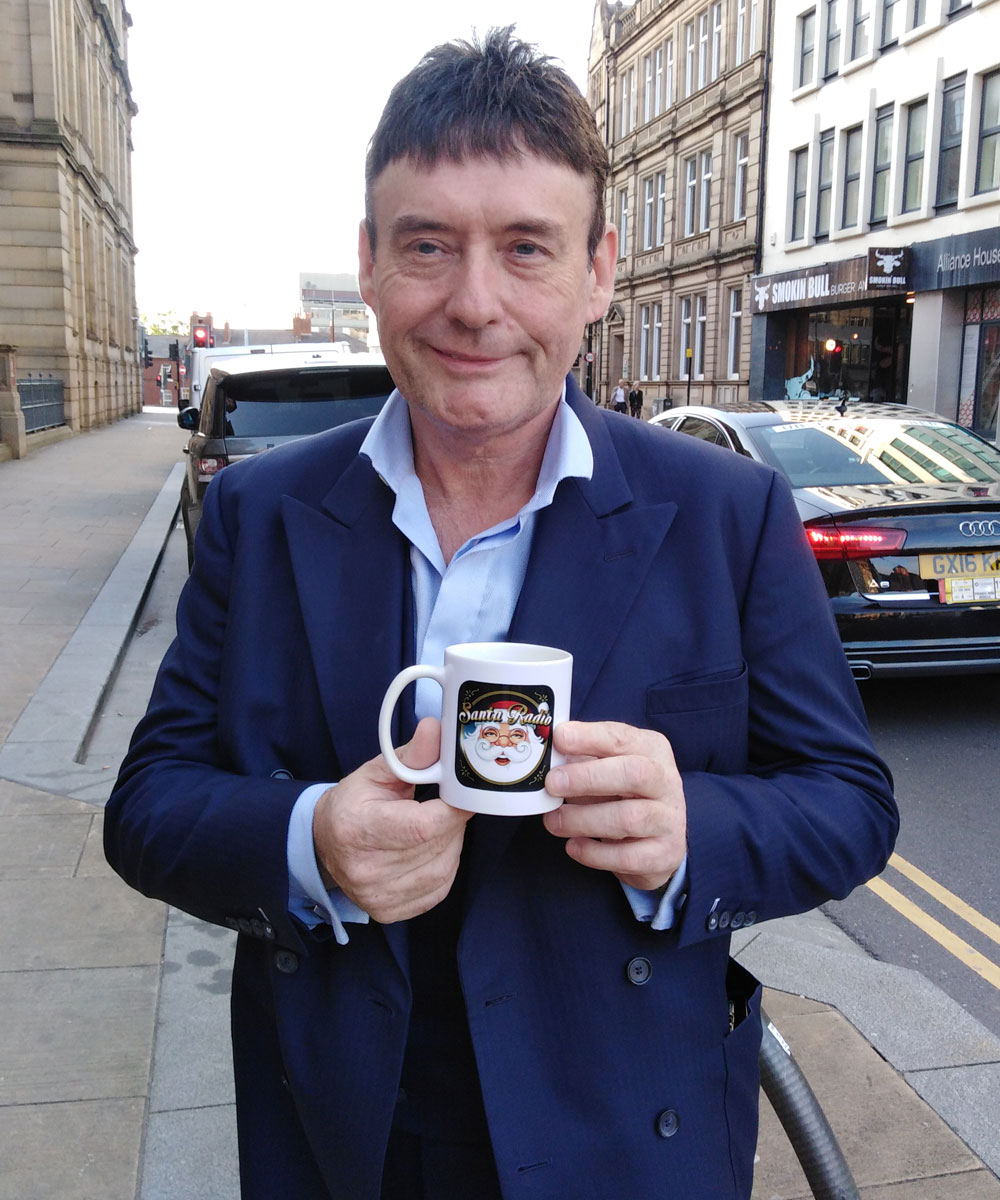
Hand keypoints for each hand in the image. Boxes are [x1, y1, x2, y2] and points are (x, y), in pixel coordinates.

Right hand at [312, 718, 472, 923]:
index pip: (422, 827)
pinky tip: (433, 850)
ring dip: (451, 844)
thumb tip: (437, 729)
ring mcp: (377, 896)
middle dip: (453, 822)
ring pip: (443, 869)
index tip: (462, 793)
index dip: (452, 810)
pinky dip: (444, 866)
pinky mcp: (389, 912)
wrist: (324, 843)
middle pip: (436, 846)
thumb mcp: (377, 771)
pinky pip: (438, 889)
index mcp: (358, 828)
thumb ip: (412, 755)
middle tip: (448, 805)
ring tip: (438, 826)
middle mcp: (365, 869)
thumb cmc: (353, 804)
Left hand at [541, 720, 686, 891]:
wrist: (661, 840)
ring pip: (628, 818)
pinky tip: (574, 846)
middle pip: (633, 774)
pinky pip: (627, 856)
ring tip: (553, 821)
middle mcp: (666, 782)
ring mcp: (669, 820)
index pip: (622, 738)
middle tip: (552, 784)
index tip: (559, 738)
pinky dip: (594, 853)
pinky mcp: (663, 855)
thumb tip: (548, 758)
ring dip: (583, 819)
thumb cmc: (626, 794)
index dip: (589, 737)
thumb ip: (583, 759)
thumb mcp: (609, 768)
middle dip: (587, 778)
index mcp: (652, 750)